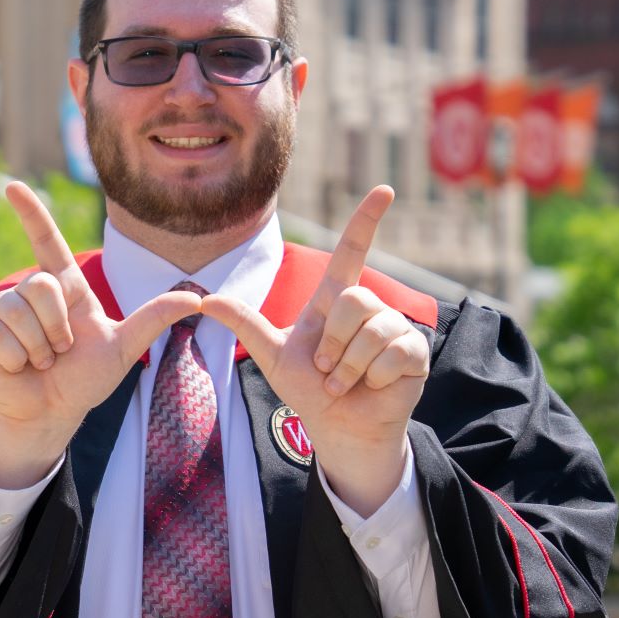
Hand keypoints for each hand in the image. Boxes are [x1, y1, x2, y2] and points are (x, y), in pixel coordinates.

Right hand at [0, 182, 201, 487]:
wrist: (50, 414)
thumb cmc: (84, 380)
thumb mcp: (124, 349)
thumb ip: (154, 319)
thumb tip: (197, 297)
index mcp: (64, 289)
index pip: (47, 243)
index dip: (31, 214)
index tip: (13, 187)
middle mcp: (31, 294)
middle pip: (41, 284)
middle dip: (56, 326)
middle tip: (60, 351)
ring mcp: (3, 311)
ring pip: (19, 311)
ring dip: (38, 347)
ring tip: (40, 361)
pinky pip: (0, 335)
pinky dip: (17, 359)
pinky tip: (19, 367)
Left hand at [200, 186, 428, 515]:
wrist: (337, 427)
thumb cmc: (307, 390)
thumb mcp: (272, 354)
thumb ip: (243, 324)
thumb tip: (204, 300)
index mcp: (335, 301)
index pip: (352, 252)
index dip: (366, 221)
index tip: (384, 190)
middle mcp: (368, 309)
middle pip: (352, 299)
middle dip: (332, 342)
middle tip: (326, 369)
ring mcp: (395, 329)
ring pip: (372, 329)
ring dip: (349, 366)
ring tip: (344, 382)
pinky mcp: (414, 353)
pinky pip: (393, 353)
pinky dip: (372, 377)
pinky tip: (371, 387)